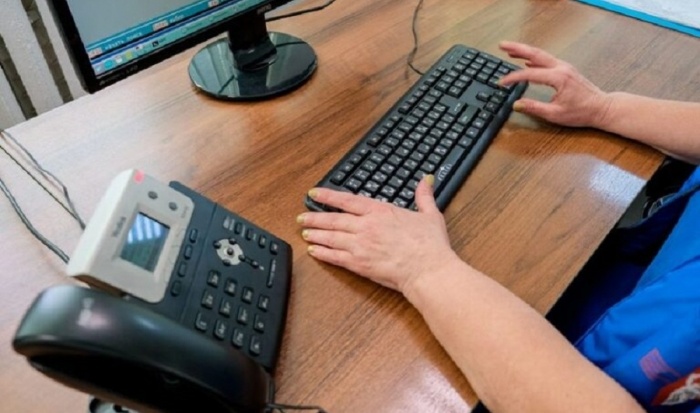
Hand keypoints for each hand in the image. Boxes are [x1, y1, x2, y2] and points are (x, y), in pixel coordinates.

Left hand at [297, 177, 459, 293]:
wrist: (427, 269)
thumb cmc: (430, 245)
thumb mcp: (430, 215)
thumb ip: (424, 196)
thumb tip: (426, 180)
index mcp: (380, 212)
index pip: (347, 200)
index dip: (329, 196)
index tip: (315, 193)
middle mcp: (366, 226)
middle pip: (333, 219)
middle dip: (315, 217)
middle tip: (301, 216)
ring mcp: (360, 245)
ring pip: (331, 237)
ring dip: (316, 234)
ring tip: (304, 232)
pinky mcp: (359, 264)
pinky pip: (335, 257)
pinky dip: (322, 253)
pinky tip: (313, 251)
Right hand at [498, 41, 611, 127]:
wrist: (601, 108)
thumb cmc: (581, 112)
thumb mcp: (555, 114)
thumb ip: (534, 108)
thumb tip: (517, 104)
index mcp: (558, 78)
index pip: (529, 74)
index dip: (513, 78)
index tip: (501, 83)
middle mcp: (561, 68)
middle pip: (535, 54)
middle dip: (517, 48)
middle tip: (502, 45)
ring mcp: (564, 67)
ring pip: (541, 55)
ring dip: (524, 51)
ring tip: (509, 50)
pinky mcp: (565, 70)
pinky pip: (547, 60)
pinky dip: (534, 58)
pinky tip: (526, 60)